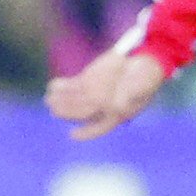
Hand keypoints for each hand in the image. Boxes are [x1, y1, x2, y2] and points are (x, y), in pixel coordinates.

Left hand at [44, 42, 170, 141]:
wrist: (143, 59)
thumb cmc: (146, 76)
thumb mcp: (142, 85)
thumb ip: (131, 94)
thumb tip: (117, 104)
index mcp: (117, 114)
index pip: (100, 127)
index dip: (87, 132)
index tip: (73, 135)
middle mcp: (102, 106)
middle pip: (81, 113)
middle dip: (67, 112)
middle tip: (55, 110)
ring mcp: (94, 93)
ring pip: (73, 100)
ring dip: (60, 101)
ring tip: (48, 100)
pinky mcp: (88, 80)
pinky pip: (72, 86)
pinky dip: (62, 87)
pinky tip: (52, 86)